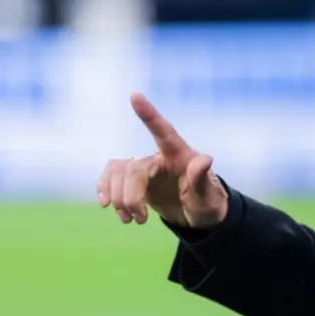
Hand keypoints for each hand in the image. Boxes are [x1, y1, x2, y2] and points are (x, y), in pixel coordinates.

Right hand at [97, 93, 228, 228]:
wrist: (198, 216)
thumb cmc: (208, 203)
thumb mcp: (209, 197)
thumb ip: (202, 179)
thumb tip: (205, 158)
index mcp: (180, 156)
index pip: (164, 131)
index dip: (149, 114)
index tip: (135, 95)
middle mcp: (159, 157)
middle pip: (133, 167)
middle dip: (130, 196)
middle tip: (140, 220)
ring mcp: (145, 168)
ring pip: (118, 171)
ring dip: (118, 197)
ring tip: (129, 220)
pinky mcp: (133, 181)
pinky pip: (111, 176)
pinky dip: (105, 189)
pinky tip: (106, 205)